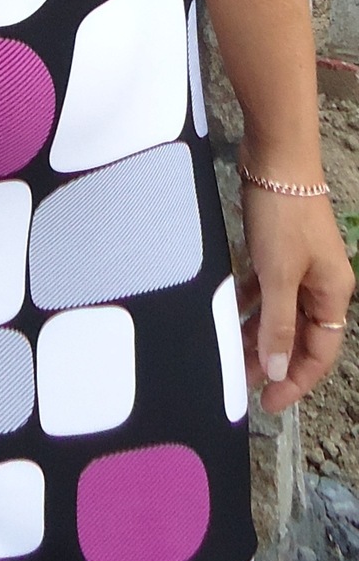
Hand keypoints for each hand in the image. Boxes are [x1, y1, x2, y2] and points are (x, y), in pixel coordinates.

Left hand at [237, 183, 354, 413]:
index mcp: (332, 293)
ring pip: (278, 312)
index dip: (295, 380)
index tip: (268, 403)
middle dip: (272, 360)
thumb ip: (276, 324)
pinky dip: (249, 304)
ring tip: (229, 355)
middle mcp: (319, 283)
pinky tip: (229, 315)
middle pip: (298, 334)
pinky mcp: (276, 248)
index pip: (319, 353)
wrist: (275, 157)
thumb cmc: (284, 214)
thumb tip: (276, 370)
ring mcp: (298, 265)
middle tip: (240, 383)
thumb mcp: (279, 275)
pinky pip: (264, 288)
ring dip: (256, 334)